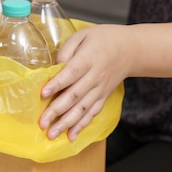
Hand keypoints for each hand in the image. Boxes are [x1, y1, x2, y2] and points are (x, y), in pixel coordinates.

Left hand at [39, 24, 130, 141]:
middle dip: (57, 111)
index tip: (43, 94)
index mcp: (88, 59)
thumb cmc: (103, 39)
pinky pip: (92, 113)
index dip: (57, 84)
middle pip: (74, 95)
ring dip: (66, 123)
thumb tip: (54, 67)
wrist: (130, 49)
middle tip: (42, 123)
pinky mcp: (103, 97)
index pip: (71, 73)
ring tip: (52, 134)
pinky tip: (71, 136)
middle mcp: (94, 77)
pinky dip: (82, 125)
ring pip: (82, 109)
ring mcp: (100, 89)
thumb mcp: (83, 35)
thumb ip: (67, 49)